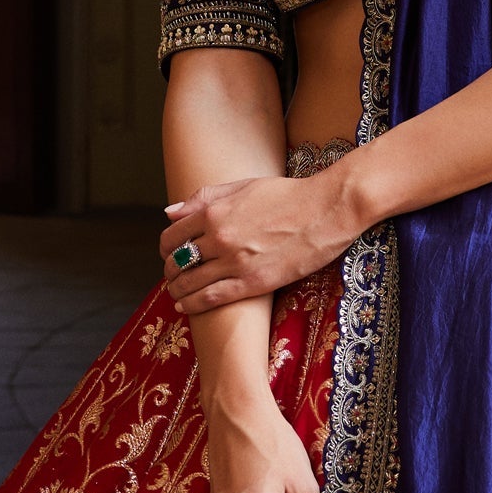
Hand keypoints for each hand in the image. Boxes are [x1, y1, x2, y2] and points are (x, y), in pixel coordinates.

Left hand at [163, 165, 365, 313]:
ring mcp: (235, 262)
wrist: (326, 210)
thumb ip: (204, 198)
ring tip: (177, 293)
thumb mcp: (244, 186)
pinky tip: (185, 306)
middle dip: (170, 270)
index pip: (172, 234)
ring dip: (177, 290)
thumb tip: (170, 212)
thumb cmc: (288, 195)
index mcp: (215, 211)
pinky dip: (192, 304)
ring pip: (189, 283)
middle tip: (173, 275)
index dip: (165, 247)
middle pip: (177, 261)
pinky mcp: (253, 282)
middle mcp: (220, 237)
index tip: (169, 253)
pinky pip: (211, 298)